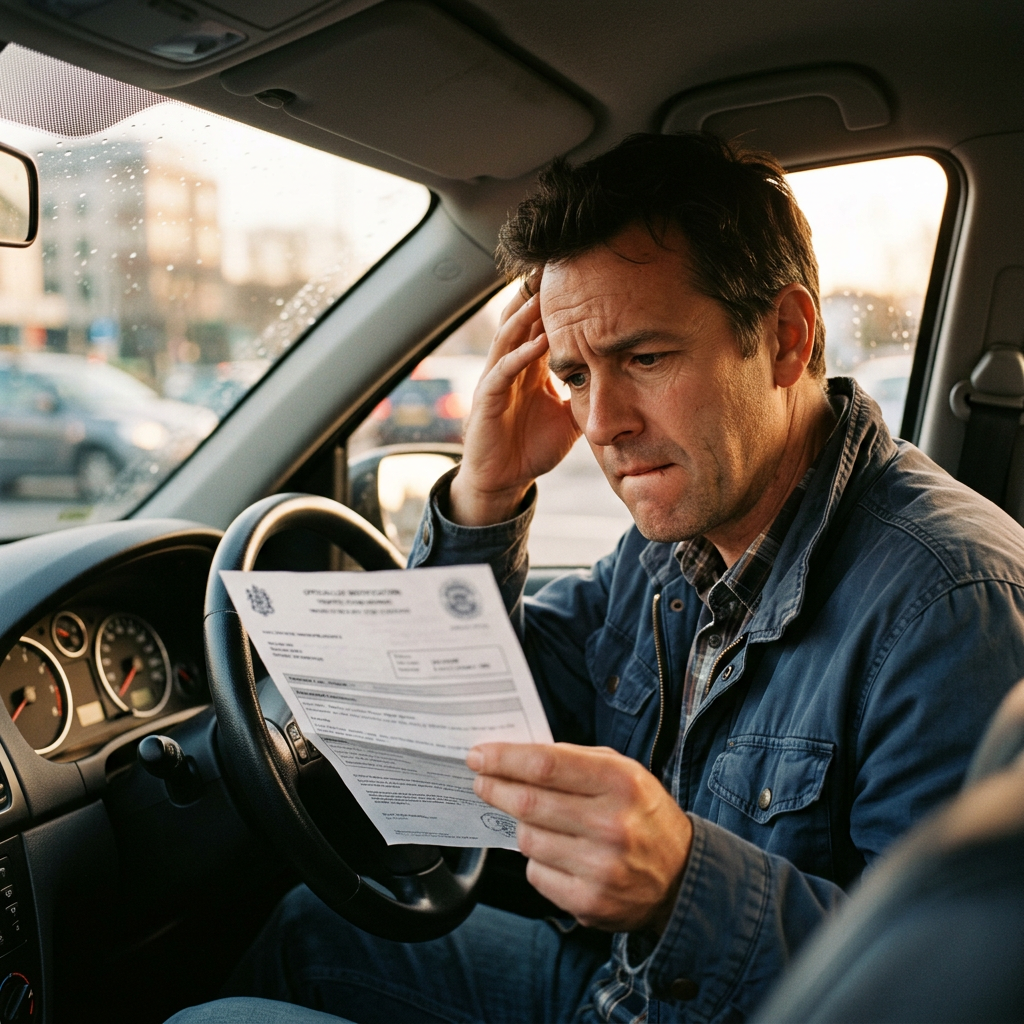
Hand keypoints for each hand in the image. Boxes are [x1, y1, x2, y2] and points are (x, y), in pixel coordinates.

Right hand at [449, 276, 580, 525]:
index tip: (579, 274)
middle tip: (554, 264)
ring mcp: (496, 380)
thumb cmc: (534, 447)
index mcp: (530, 366)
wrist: (505, 480)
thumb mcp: (571, 416)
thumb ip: (589, 394)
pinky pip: (502, 372)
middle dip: (534, 292)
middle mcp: (511, 366)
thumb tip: (624, 383)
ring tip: (544, 292)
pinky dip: (521, 356)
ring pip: (508, 337)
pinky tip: (540, 342)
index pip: (540, 323)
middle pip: (520, 318)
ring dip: (525, 314)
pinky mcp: (486, 401)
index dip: (554, 300)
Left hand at [467, 742, 691, 932]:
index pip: (545, 766)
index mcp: (620, 782)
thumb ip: (574, 760)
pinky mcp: (589, 902)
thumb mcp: (623, 772)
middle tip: (481, 782)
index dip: (504, 759)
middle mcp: (612, 825)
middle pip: (528, 803)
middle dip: (494, 788)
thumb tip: (516, 755)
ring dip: (520, 826)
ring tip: (535, 820)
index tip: (479, 755)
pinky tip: (556, 852)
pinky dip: (537, 860)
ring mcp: (600, 868)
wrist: (681, 877)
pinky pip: (536, 874)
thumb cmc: (643, 814)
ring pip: (528, 839)